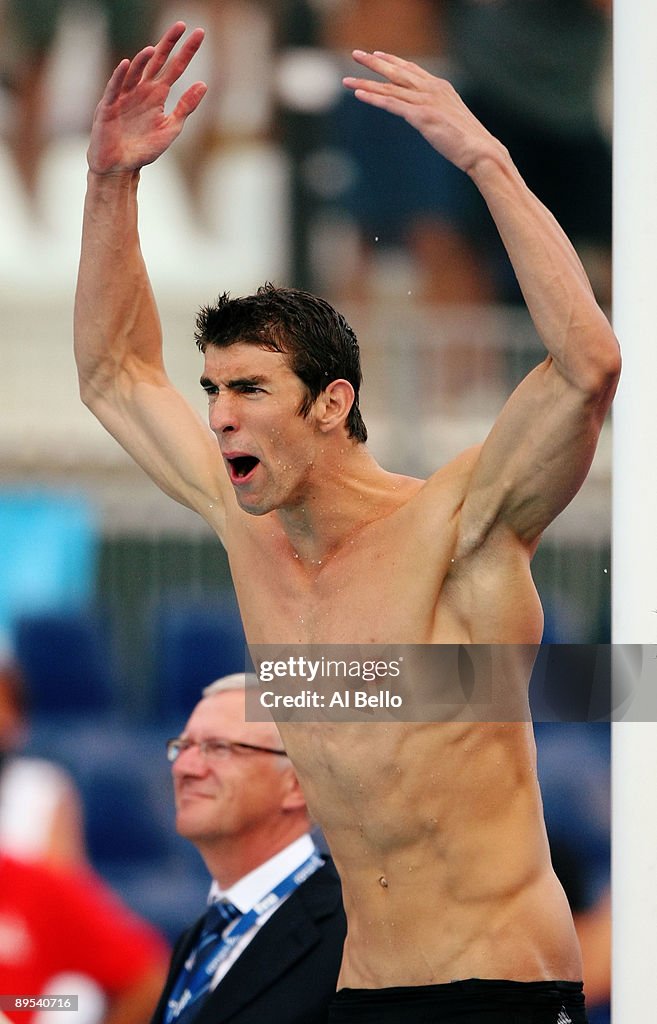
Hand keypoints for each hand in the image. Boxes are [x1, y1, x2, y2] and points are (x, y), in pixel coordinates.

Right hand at [87, 22, 207, 174]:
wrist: (120, 166)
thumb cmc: (144, 148)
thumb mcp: (171, 128)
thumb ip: (186, 107)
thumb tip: (203, 84)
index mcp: (157, 94)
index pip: (174, 67)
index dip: (186, 51)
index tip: (199, 33)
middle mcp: (141, 90)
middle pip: (156, 61)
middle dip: (168, 43)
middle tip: (181, 25)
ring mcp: (124, 96)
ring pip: (135, 72)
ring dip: (143, 60)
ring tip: (154, 49)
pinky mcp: (109, 106)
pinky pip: (115, 88)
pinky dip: (120, 76)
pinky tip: (126, 64)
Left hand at [343, 51, 501, 175]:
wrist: (479, 150)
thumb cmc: (468, 140)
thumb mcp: (450, 119)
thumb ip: (436, 112)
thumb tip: (427, 117)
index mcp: (440, 87)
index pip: (412, 69)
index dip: (393, 60)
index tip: (378, 54)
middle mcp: (431, 89)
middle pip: (397, 72)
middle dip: (374, 63)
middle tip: (356, 55)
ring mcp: (426, 101)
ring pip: (389, 88)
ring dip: (366, 83)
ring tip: (347, 80)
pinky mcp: (421, 116)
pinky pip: (392, 104)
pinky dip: (374, 98)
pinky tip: (360, 95)